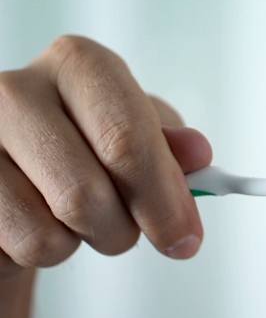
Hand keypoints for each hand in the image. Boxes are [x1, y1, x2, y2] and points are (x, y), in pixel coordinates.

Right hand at [0, 35, 211, 278]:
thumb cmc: (92, 142)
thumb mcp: (140, 132)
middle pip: (85, 192)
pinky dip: (46, 252)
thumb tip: (196, 152)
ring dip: (86, 241)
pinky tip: (42, 220)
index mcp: (78, 64)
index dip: (161, 194)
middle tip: (140, 235)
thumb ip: (170, 145)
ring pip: (49, 233)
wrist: (24, 165)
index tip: (186, 236)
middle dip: (125, 230)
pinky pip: (19, 249)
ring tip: (85, 217)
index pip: (124, 135)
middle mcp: (15, 91)